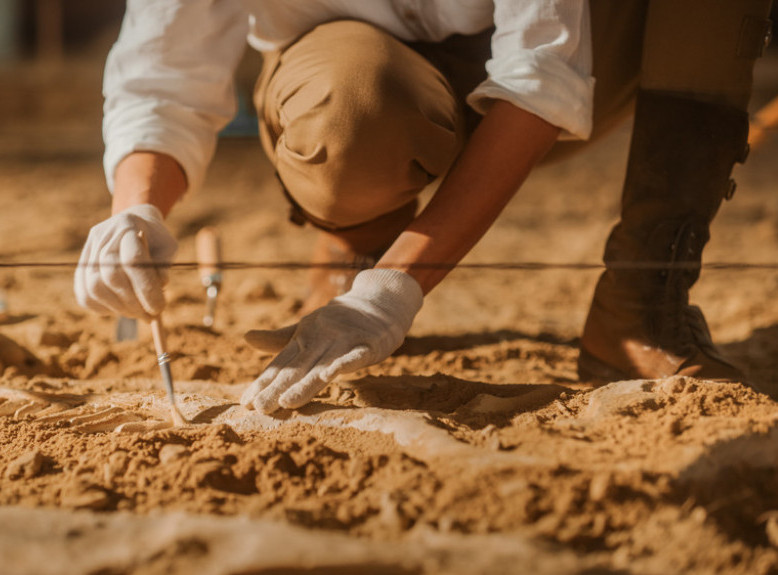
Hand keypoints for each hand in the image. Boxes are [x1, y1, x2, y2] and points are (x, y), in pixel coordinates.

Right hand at [74, 204, 177, 318]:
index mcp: (128, 225)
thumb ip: (164, 267)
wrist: (135, 224)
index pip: (132, 260)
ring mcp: (88, 251)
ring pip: (94, 288)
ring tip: (139, 313)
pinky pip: (85, 295)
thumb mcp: (168, 247)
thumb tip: (159, 287)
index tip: (159, 307)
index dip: (146, 288)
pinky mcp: (80, 267)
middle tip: (151, 316)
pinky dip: (104, 308)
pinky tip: (122, 308)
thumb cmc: (156, 239)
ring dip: (119, 308)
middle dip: (133, 302)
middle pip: (111, 276)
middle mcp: (103, 236)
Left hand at [241, 269, 422, 413]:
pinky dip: (343, 364)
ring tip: (286, 402)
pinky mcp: (368, 343)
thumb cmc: (340, 320)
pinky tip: (329, 376)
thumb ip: (279, 339)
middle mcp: (320, 338)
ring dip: (305, 384)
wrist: (379, 300)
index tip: (246, 402)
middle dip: (278, 389)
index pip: (281, 364)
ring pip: (322, 366)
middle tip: (260, 408)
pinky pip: (355, 356)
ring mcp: (344, 340)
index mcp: (304, 338)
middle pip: (297, 368)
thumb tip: (245, 338)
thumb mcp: (307, 328)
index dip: (264, 383)